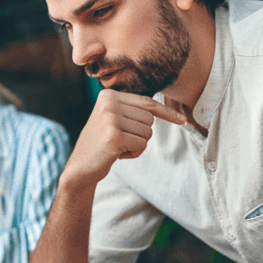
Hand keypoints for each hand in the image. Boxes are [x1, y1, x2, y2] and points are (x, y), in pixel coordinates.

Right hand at [63, 90, 184, 187]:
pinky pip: (142, 145)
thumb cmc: (101, 144)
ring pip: (147, 132)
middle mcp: (109, 103)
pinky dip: (134, 153)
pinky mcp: (114, 136)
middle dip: (141, 134)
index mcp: (108, 95)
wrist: (80, 167)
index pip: (147, 102)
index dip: (166, 112)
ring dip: (137, 144)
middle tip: (120, 140)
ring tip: (117, 147)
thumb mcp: (113, 119)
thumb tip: (165, 109)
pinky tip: (117, 155)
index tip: (183, 120)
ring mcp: (110, 119)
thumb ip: (132, 110)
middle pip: (150, 118)